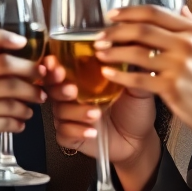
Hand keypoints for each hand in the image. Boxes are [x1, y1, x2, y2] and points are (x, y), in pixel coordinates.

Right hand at [0, 28, 44, 178]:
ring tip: (33, 104)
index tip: (23, 42)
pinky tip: (20, 122)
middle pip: (6, 66)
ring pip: (12, 97)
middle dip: (30, 71)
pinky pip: (7, 120)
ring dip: (29, 101)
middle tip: (40, 77)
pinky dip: (18, 122)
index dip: (4, 36)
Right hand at [42, 55, 160, 190]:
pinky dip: (77, 130)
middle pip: (52, 88)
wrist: (139, 140)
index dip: (52, 65)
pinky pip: (64, 132)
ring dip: (76, 111)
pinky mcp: (69, 135)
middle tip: (72, 89)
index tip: (54, 63)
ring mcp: (68, 116)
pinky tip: (93, 131)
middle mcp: (71, 96)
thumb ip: (127, 70)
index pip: (60, 67)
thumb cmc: (135, 110)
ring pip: (59, 110)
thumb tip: (119, 49)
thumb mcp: (135, 87)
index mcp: (82, 79)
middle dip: (58, 87)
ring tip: (96, 113)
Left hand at [94, 5, 191, 151]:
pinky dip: (119, 76)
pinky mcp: (172, 88)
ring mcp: (179, 66)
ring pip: (136, 53)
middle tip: (99, 35)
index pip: (155, 12)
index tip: (111, 14)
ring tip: (99, 52)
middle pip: (142, 29)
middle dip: (115, 31)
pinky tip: (107, 74)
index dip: (129, 11)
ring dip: (113, 51)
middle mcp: (187, 45)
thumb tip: (180, 7)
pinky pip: (138, 79)